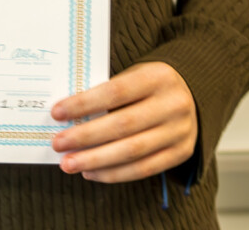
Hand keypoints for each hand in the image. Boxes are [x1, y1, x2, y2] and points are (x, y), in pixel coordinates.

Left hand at [49, 61, 196, 182]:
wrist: (192, 94)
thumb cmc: (149, 84)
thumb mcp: (134, 75)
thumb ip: (107, 92)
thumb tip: (69, 117)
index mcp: (158, 77)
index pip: (115, 92)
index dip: (84, 104)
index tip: (57, 113)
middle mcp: (173, 104)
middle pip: (123, 125)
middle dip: (85, 137)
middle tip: (58, 144)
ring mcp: (180, 131)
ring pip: (132, 152)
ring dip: (95, 160)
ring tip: (69, 163)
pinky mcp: (181, 153)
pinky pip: (144, 169)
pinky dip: (114, 173)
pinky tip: (92, 172)